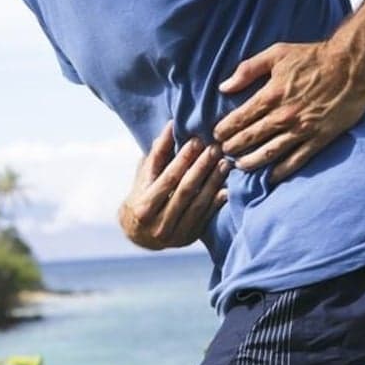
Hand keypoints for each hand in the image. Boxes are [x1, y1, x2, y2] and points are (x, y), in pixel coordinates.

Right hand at [118, 121, 230, 249]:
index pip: (168, 179)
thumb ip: (158, 153)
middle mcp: (158, 224)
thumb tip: (171, 125)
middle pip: (185, 191)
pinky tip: (226, 188)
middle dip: (201, 168)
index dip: (183, 159)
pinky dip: (216, 202)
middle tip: (215, 149)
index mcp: (144, 206)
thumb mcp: (144, 176)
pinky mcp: (187, 238)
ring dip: (213, 182)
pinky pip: (205, 218)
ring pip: (198, 204)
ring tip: (224, 163)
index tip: (197, 141)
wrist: (138, 233)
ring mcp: (174, 234)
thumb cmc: (141, 196)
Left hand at [212, 41, 364, 183]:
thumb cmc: (313, 57)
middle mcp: (283, 116)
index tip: (217, 136)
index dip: (224, 130)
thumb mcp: (277, 54)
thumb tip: (224, 87)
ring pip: (269, 152)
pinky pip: (297, 159)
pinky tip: (270, 177)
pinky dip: (282, 170)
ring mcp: (301, 129)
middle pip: (251, 138)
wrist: (353, 64)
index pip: (239, 119)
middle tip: (223, 154)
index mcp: (270, 95)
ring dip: (251, 162)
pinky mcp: (319, 138)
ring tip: (239, 166)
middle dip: (233, 148)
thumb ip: (248, 70)